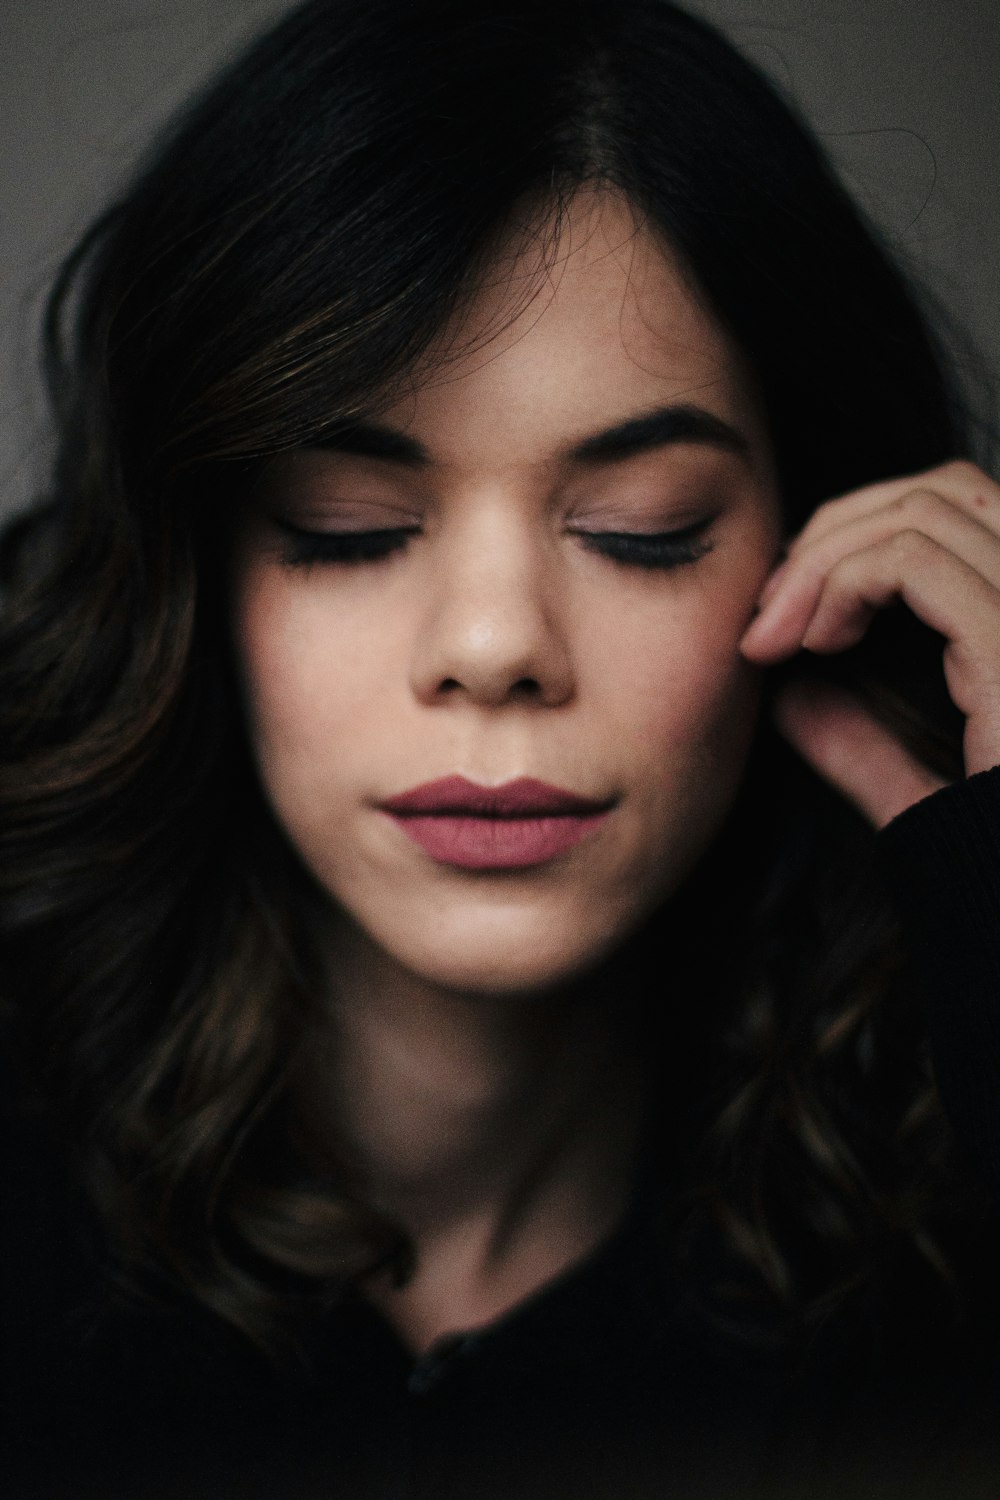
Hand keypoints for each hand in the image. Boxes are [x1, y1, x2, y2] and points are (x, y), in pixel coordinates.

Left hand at [740, 460, 999, 828]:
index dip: (862, 538)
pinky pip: (917, 561)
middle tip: (766, 614)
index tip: (790, 611)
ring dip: (828, 554)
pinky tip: (814, 638)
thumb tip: (794, 701)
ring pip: (929, 508)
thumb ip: (866, 751)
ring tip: (779, 630)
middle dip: (836, 532)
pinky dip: (846, 579)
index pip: (960, 516)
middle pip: (946, 491)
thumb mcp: (924, 810)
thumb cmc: (997, 883)